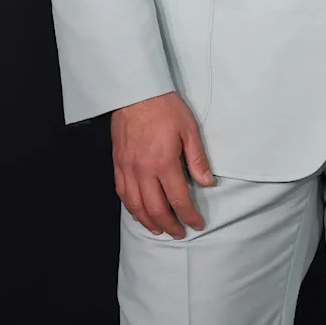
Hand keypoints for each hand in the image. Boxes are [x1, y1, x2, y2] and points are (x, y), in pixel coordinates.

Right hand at [111, 91, 214, 238]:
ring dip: (149, 222)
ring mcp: (128, 170)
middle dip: (169, 225)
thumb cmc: (165, 108)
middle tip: (179, 232)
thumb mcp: (189, 128)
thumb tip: (207, 182)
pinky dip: (132, 209)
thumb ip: (197, 158)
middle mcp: (143, 171)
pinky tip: (139, 212)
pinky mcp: (117, 165)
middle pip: (156, 208)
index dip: (189, 215)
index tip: (197, 223)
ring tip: (160, 229)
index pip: (178, 198)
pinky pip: (123, 194)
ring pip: (136, 206)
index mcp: (163, 163)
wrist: (135, 93)